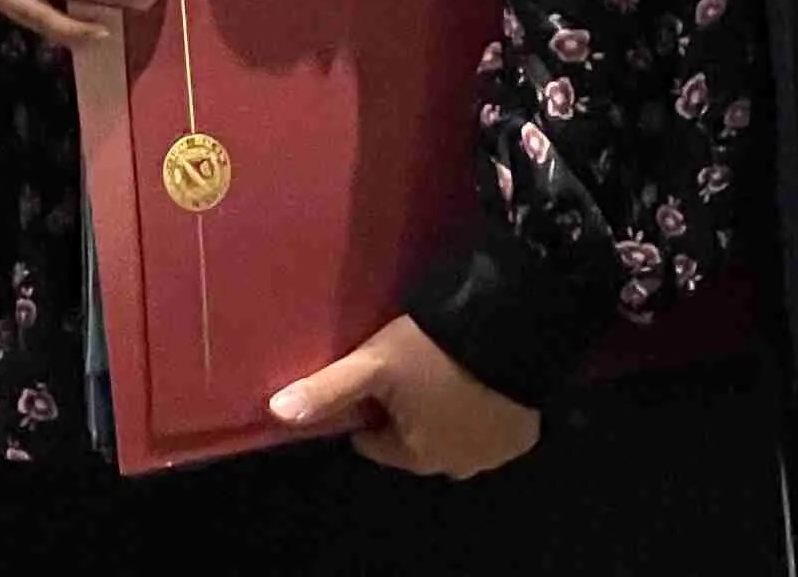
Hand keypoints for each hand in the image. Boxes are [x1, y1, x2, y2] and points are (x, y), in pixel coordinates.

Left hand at [269, 316, 541, 477]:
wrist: (508, 331)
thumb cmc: (432, 350)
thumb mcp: (374, 364)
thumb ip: (328, 389)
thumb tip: (276, 412)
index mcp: (416, 456)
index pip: (374, 441)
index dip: (371, 408)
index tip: (376, 377)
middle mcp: (455, 467)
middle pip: (415, 441)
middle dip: (409, 413)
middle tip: (411, 369)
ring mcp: (493, 455)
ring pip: (454, 436)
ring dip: (446, 413)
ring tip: (443, 368)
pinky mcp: (522, 437)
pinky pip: (490, 428)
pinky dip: (482, 410)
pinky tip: (477, 378)